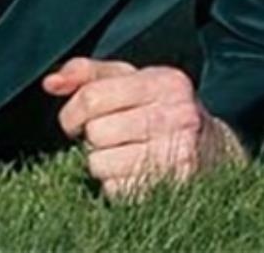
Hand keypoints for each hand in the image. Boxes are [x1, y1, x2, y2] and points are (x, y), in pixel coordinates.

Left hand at [42, 57, 243, 199]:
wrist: (213, 149)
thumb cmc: (162, 109)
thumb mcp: (133, 81)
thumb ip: (89, 74)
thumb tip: (50, 82)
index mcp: (165, 81)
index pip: (92, 97)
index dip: (72, 113)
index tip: (75, 121)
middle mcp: (178, 114)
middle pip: (95, 133)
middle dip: (94, 137)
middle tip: (112, 135)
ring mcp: (178, 153)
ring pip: (100, 164)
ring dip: (103, 163)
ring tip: (124, 153)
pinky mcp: (172, 186)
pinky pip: (114, 190)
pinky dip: (116, 184)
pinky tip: (134, 171)